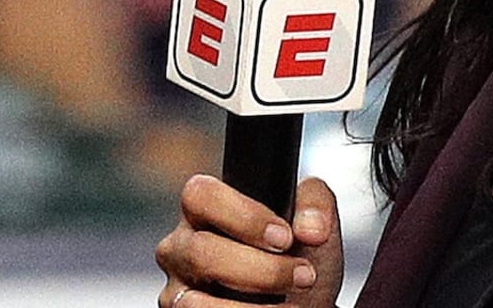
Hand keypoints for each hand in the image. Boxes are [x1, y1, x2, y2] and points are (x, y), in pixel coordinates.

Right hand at [155, 174, 342, 307]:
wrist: (305, 302)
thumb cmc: (299, 256)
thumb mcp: (312, 221)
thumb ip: (315, 203)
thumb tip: (310, 228)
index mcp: (205, 208)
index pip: (202, 195)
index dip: (245, 217)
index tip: (286, 238)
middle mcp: (182, 245)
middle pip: (202, 252)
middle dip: (262, 270)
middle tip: (304, 276)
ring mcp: (177, 287)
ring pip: (195, 301)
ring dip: (253, 307)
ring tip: (291, 304)